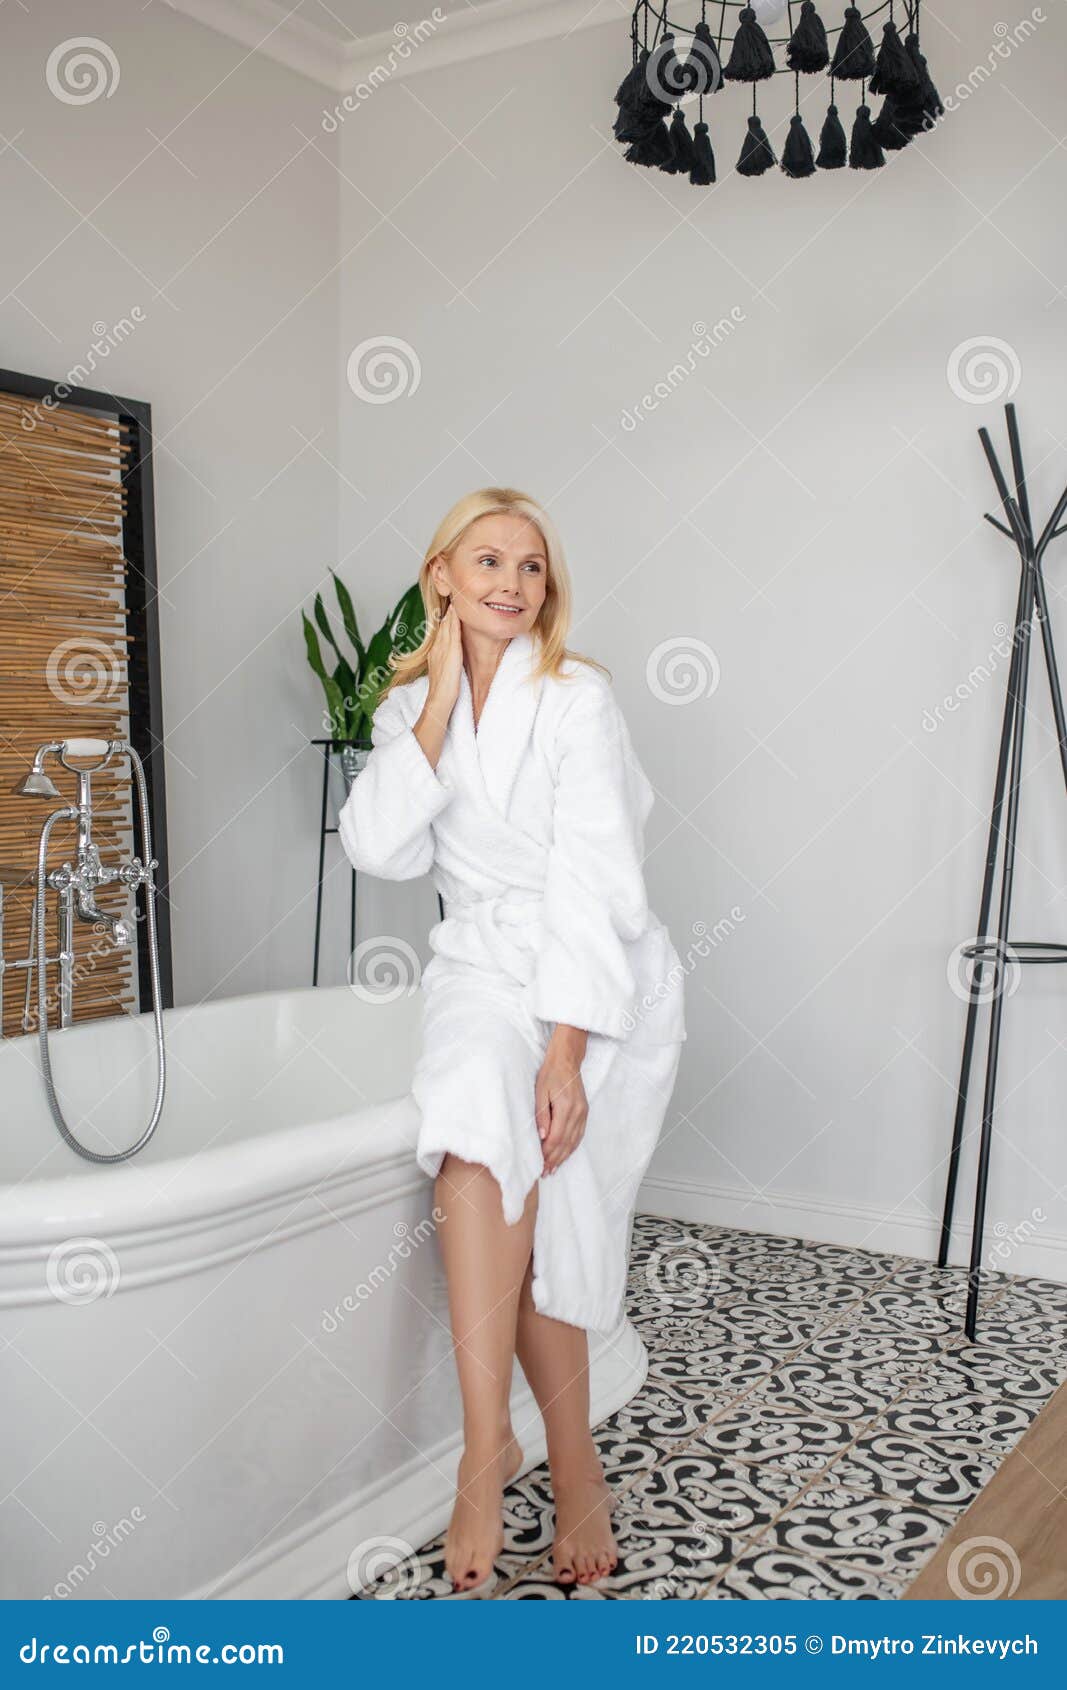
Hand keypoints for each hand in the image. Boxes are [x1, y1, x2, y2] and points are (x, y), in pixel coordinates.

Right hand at [425, 603, 462, 717]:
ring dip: (450, 612)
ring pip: (446, 626)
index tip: (450, 607)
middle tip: (451, 594)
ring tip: (454, 597)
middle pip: (441, 625)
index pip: (440, 631)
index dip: (445, 619)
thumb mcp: (443, 672)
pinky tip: (456, 612)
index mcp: (435, 652)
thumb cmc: (443, 691)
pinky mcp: (450, 653)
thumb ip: (445, 662)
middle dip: (447, 611)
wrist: (439, 701)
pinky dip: (453, 621)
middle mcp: (436, 648)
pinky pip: (451, 633)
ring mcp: (442, 649)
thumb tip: (451, 658)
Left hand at [534, 1026, 588, 1175]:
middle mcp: (578, 1113)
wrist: (567, 1060)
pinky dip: (571, 1148)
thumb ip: (542, 1115)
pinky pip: (579, 1135)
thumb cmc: (550, 1073)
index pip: (556, 1138)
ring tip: (552, 1169)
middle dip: (554, 1160)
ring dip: (563, 1157)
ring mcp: (583, 1113)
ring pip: (574, 1142)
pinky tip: (564, 1155)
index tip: (539, 1164)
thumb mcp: (540, 1092)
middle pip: (566, 1143)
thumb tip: (543, 1136)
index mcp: (566, 1107)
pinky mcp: (584, 1113)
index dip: (547, 1153)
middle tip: (544, 1172)